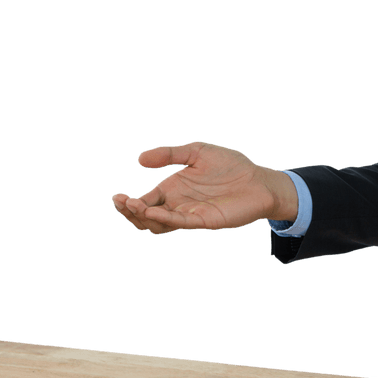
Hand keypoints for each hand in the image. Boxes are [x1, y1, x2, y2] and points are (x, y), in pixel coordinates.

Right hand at [112, 142, 297, 234]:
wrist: (259, 179)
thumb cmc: (230, 165)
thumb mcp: (196, 152)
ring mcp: (190, 213)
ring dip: (143, 218)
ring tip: (135, 205)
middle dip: (130, 212)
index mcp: (173, 189)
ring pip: (159, 225)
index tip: (118, 197)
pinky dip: (165, 218)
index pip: (143, 201)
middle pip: (145, 217)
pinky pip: (180, 222)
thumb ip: (170, 154)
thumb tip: (140, 159)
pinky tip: (153, 210)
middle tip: (122, 202)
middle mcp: (178, 204)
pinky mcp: (205, 219)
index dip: (128, 203)